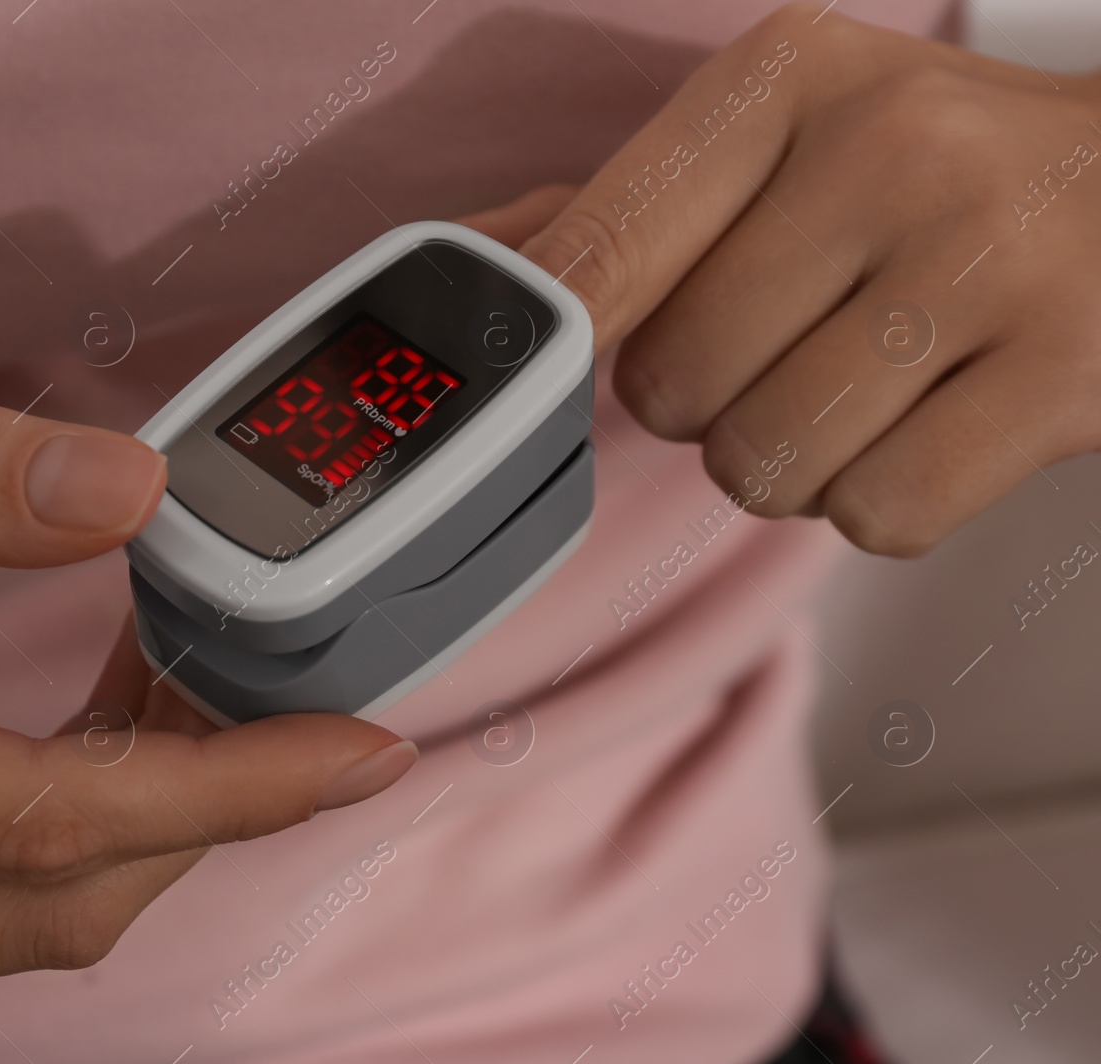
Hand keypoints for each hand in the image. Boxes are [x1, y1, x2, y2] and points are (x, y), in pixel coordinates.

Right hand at [0, 383, 414, 990]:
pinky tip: (114, 737)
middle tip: (291, 703)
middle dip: (204, 813)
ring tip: (207, 700)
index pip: (38, 821)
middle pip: (51, 902)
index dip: (221, 791)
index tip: (355, 752)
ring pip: (22, 923)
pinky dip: (72, 835)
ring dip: (144, 825)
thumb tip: (132, 494)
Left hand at [512, 4, 1100, 554]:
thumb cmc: (943, 171)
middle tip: (787, 353)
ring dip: (790, 461)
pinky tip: (927, 429)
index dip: (552, 341)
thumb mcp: (796, 131)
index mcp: (789, 77)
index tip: (537, 374)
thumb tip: (492, 262)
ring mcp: (988, 258)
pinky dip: (879, 502)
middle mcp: (890, 149)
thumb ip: (644, 207)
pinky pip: (874, 514)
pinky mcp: (1066, 372)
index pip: (603, 250)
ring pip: (763, 462)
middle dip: (708, 403)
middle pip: (672, 384)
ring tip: (864, 389)